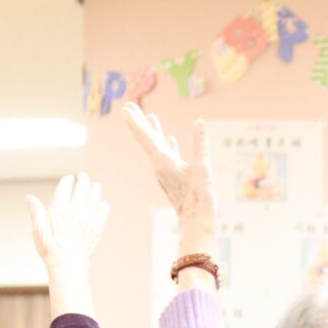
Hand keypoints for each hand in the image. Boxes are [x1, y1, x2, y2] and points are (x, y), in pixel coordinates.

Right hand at [27, 173, 107, 318]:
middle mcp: (76, 211)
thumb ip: (36, 212)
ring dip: (95, 190)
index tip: (69, 178)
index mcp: (59, 209)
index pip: (65, 188)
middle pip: (82, 189)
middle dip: (83, 180)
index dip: (68, 181)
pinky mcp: (98, 227)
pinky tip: (103, 203)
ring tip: (95, 185)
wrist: (68, 263)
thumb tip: (29, 197)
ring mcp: (89, 218)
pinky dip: (103, 205)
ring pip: (95, 198)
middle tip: (83, 176)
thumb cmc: (50, 248)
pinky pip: (103, 212)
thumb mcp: (38, 229)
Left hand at [123, 103, 215, 258]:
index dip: (135, 121)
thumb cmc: (198, 198)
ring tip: (151, 117)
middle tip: (129, 105)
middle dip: (139, 122)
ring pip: (157, 147)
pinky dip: (168, 145)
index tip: (125, 108)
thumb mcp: (202, 169)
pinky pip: (168, 156)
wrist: (196, 222)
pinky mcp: (173, 177)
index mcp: (163, 161)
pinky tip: (171, 140)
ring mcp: (166, 172)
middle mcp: (160, 165)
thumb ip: (199, 145)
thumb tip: (200, 123)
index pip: (145, 137)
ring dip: (154, 132)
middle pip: (147, 139)